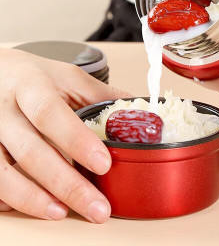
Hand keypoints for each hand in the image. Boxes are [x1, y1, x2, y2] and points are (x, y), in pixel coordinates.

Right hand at [0, 48, 130, 222]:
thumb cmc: (34, 76)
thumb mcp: (67, 77)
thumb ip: (99, 94)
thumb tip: (136, 111)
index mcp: (32, 86)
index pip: (51, 114)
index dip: (76, 141)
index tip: (103, 164)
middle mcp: (4, 110)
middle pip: (32, 152)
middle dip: (66, 184)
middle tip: (97, 206)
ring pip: (4, 173)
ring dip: (35, 199)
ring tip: (64, 213)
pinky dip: (10, 198)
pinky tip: (35, 206)